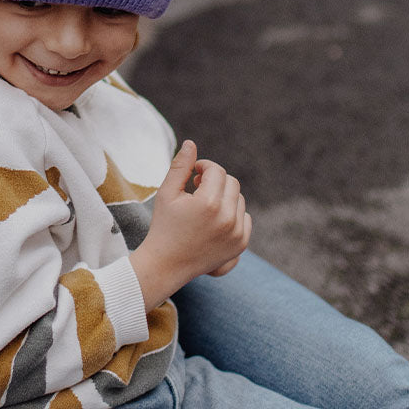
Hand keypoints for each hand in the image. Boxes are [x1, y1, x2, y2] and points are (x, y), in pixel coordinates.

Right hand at [130, 140, 250, 309]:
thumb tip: (191, 143)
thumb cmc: (164, 226)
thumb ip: (180, 166)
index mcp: (208, 203)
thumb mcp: (166, 193)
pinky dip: (232, 214)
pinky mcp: (241, 244)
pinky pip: (244, 217)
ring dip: (224, 196)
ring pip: (239, 199)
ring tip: (204, 205)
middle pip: (231, 182)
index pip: (216, 171)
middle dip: (215, 180)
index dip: (204, 167)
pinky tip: (213, 220)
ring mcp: (237, 233)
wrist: (167, 264)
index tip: (193, 173)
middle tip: (196, 187)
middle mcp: (227, 218)